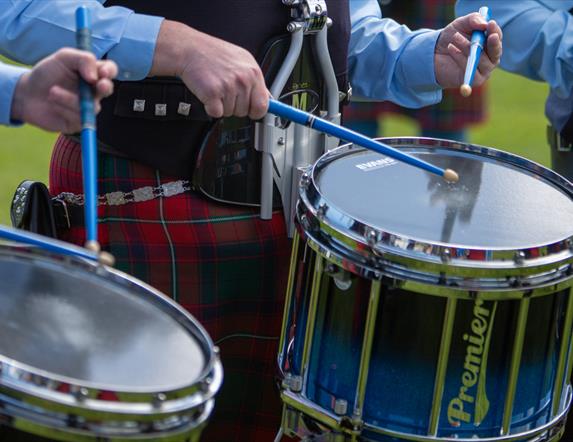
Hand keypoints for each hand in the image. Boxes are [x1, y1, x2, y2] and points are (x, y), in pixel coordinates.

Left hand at [10, 48, 117, 132]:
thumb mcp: (63, 58)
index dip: (110, 71)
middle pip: (108, 89)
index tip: (102, 72)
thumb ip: (83, 59)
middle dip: (105, 87)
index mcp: (92, 73)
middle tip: (98, 85)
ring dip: (70, 98)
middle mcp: (93, 91)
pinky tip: (54, 104)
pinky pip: (80, 118)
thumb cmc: (46, 74)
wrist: (27, 95)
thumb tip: (95, 77)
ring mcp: (87, 107)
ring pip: (91, 106)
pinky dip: (64, 109)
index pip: (110, 70)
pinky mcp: (79, 122)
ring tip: (52, 92)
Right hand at [151, 20, 268, 119]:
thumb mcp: (242, 61)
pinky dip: (210, 107)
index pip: (263, 105)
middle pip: (245, 112)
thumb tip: (267, 98)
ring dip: (222, 105)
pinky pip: (216, 113)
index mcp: (253, 72)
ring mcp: (228, 87)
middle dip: (235, 106)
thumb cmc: (213, 54)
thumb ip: (255, 81)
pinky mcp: (213, 93)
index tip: (251, 111)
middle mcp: (243, 80)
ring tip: (216, 87)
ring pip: (230, 113)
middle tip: (225, 90)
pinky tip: (208, 93)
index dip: (255, 111)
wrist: (190, 48)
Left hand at [434, 13, 502, 88]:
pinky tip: (451, 48)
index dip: (495, 31)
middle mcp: (491, 57)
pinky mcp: (475, 80)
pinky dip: (460, 58)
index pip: (497, 37)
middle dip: (492, 43)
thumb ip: (473, 20)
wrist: (435, 55)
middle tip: (489, 35)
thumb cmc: (451, 38)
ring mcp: (484, 70)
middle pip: (496, 52)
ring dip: (468, 47)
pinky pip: (471, 70)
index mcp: (491, 43)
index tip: (490, 24)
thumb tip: (484, 24)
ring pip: (481, 60)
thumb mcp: (461, 24)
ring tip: (455, 37)